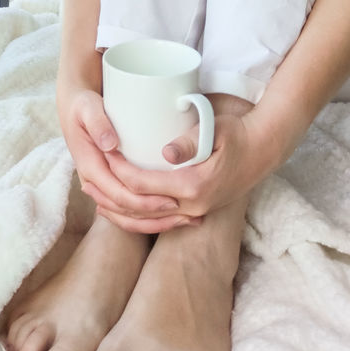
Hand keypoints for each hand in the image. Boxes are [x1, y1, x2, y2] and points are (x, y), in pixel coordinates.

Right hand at [58, 87, 197, 233]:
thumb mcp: (87, 107)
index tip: (171, 199)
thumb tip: (110, 145)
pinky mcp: (109, 185)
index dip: (145, 201)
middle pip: (124, 211)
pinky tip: (171, 217)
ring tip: (185, 220)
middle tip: (186, 214)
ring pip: (125, 217)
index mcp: (90, 165)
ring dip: (154, 222)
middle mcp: (93, 181)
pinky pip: (126, 211)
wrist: (73, 110)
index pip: (118, 194)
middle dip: (154, 216)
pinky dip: (146, 218)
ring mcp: (100, 186)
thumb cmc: (83, 107)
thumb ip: (98, 124)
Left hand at [88, 105, 282, 231]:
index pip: (143, 185)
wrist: (263, 150)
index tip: (104, 154)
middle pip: (140, 210)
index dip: (119, 170)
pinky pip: (161, 221)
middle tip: (86, 181)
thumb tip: (165, 153)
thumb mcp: (215, 129)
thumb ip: (189, 140)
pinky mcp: (196, 210)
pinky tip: (120, 209)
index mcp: (194, 185)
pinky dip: (137, 218)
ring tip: (95, 199)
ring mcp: (195, 211)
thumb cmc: (236, 133)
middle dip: (111, 196)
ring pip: (149, 222)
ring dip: (120, 212)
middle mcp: (193, 205)